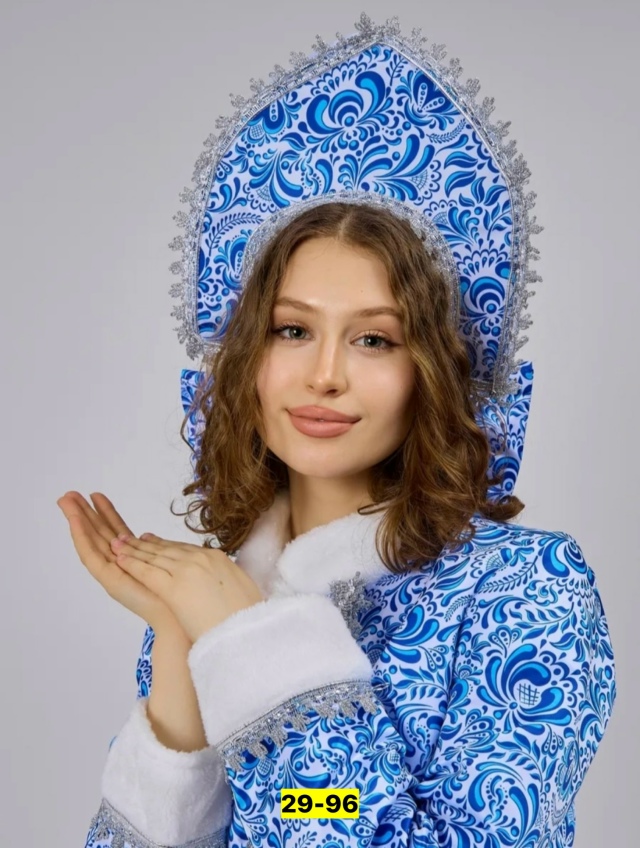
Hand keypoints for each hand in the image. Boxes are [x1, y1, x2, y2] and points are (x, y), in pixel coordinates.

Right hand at [56, 491, 184, 634]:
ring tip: (66, 501)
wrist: (177, 618)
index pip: (114, 530)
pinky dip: (82, 537)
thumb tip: (144, 534)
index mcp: (132, 558)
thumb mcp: (163, 563)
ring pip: (89, 541)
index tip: (96, 494)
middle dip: (84, 512)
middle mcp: (118, 564)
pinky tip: (75, 522)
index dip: (105, 512)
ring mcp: (111, 572)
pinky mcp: (108, 580)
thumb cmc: (175, 595)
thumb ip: (150, 548)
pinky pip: (91, 555)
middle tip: (69, 494)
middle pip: (97, 533)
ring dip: (77, 520)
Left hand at [111, 533, 264, 642]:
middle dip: (146, 543)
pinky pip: (147, 572)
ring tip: (118, 543)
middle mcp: (200, 559)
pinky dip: (132, 564)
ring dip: (133, 550)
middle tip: (129, 538)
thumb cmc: (246, 617)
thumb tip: (223, 582)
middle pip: (167, 549)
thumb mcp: (242, 589)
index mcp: (218, 558)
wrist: (245, 631)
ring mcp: (186, 571)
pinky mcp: (173, 588)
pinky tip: (119, 559)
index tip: (154, 541)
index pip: (185, 548)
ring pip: (154, 557)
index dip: (166, 545)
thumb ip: (227, 580)